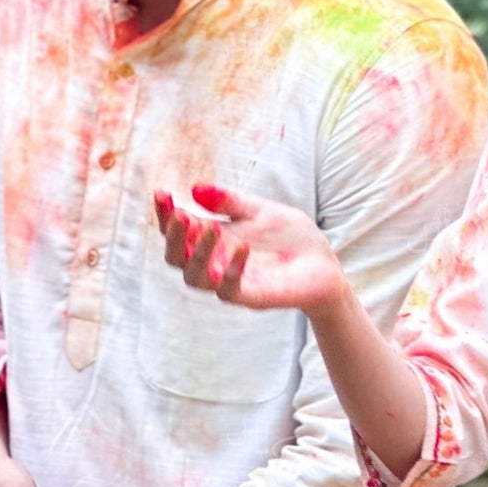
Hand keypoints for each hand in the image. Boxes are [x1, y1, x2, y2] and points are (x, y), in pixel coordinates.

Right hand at [155, 185, 344, 314]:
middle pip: (176, 257)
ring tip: (211, 230)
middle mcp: (216, 263)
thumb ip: (230, 202)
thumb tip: (195, 189)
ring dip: (198, 254)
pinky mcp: (251, 297)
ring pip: (194, 278)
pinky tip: (241, 248)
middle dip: (172, 237)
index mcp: (214, 240)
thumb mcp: (260, 210)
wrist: (325, 264)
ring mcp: (230, 282)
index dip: (165, 214)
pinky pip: (229, 292)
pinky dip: (231, 271)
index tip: (162, 193)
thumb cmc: (292, 238)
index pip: (179, 230)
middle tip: (181, 216)